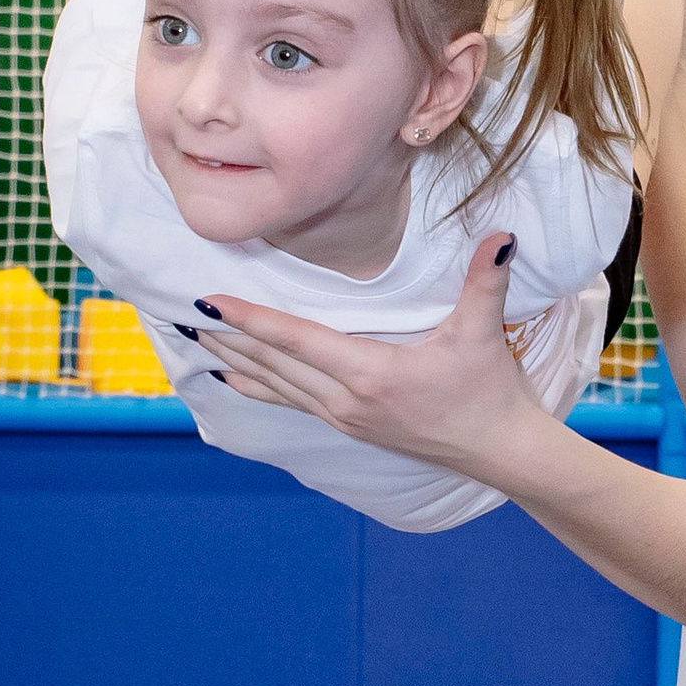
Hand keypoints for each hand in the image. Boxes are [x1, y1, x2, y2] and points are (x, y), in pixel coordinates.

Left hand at [193, 234, 550, 479]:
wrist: (497, 450)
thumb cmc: (488, 390)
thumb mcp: (483, 333)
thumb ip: (484, 281)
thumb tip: (500, 235)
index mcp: (372, 373)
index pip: (297, 341)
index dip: (251, 320)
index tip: (212, 302)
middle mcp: (347, 400)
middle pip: (272, 364)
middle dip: (227, 338)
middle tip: (186, 313)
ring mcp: (343, 418)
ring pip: (274, 386)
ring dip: (233, 362)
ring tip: (196, 340)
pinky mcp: (347, 427)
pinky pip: (288, 403)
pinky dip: (254, 388)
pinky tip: (228, 379)